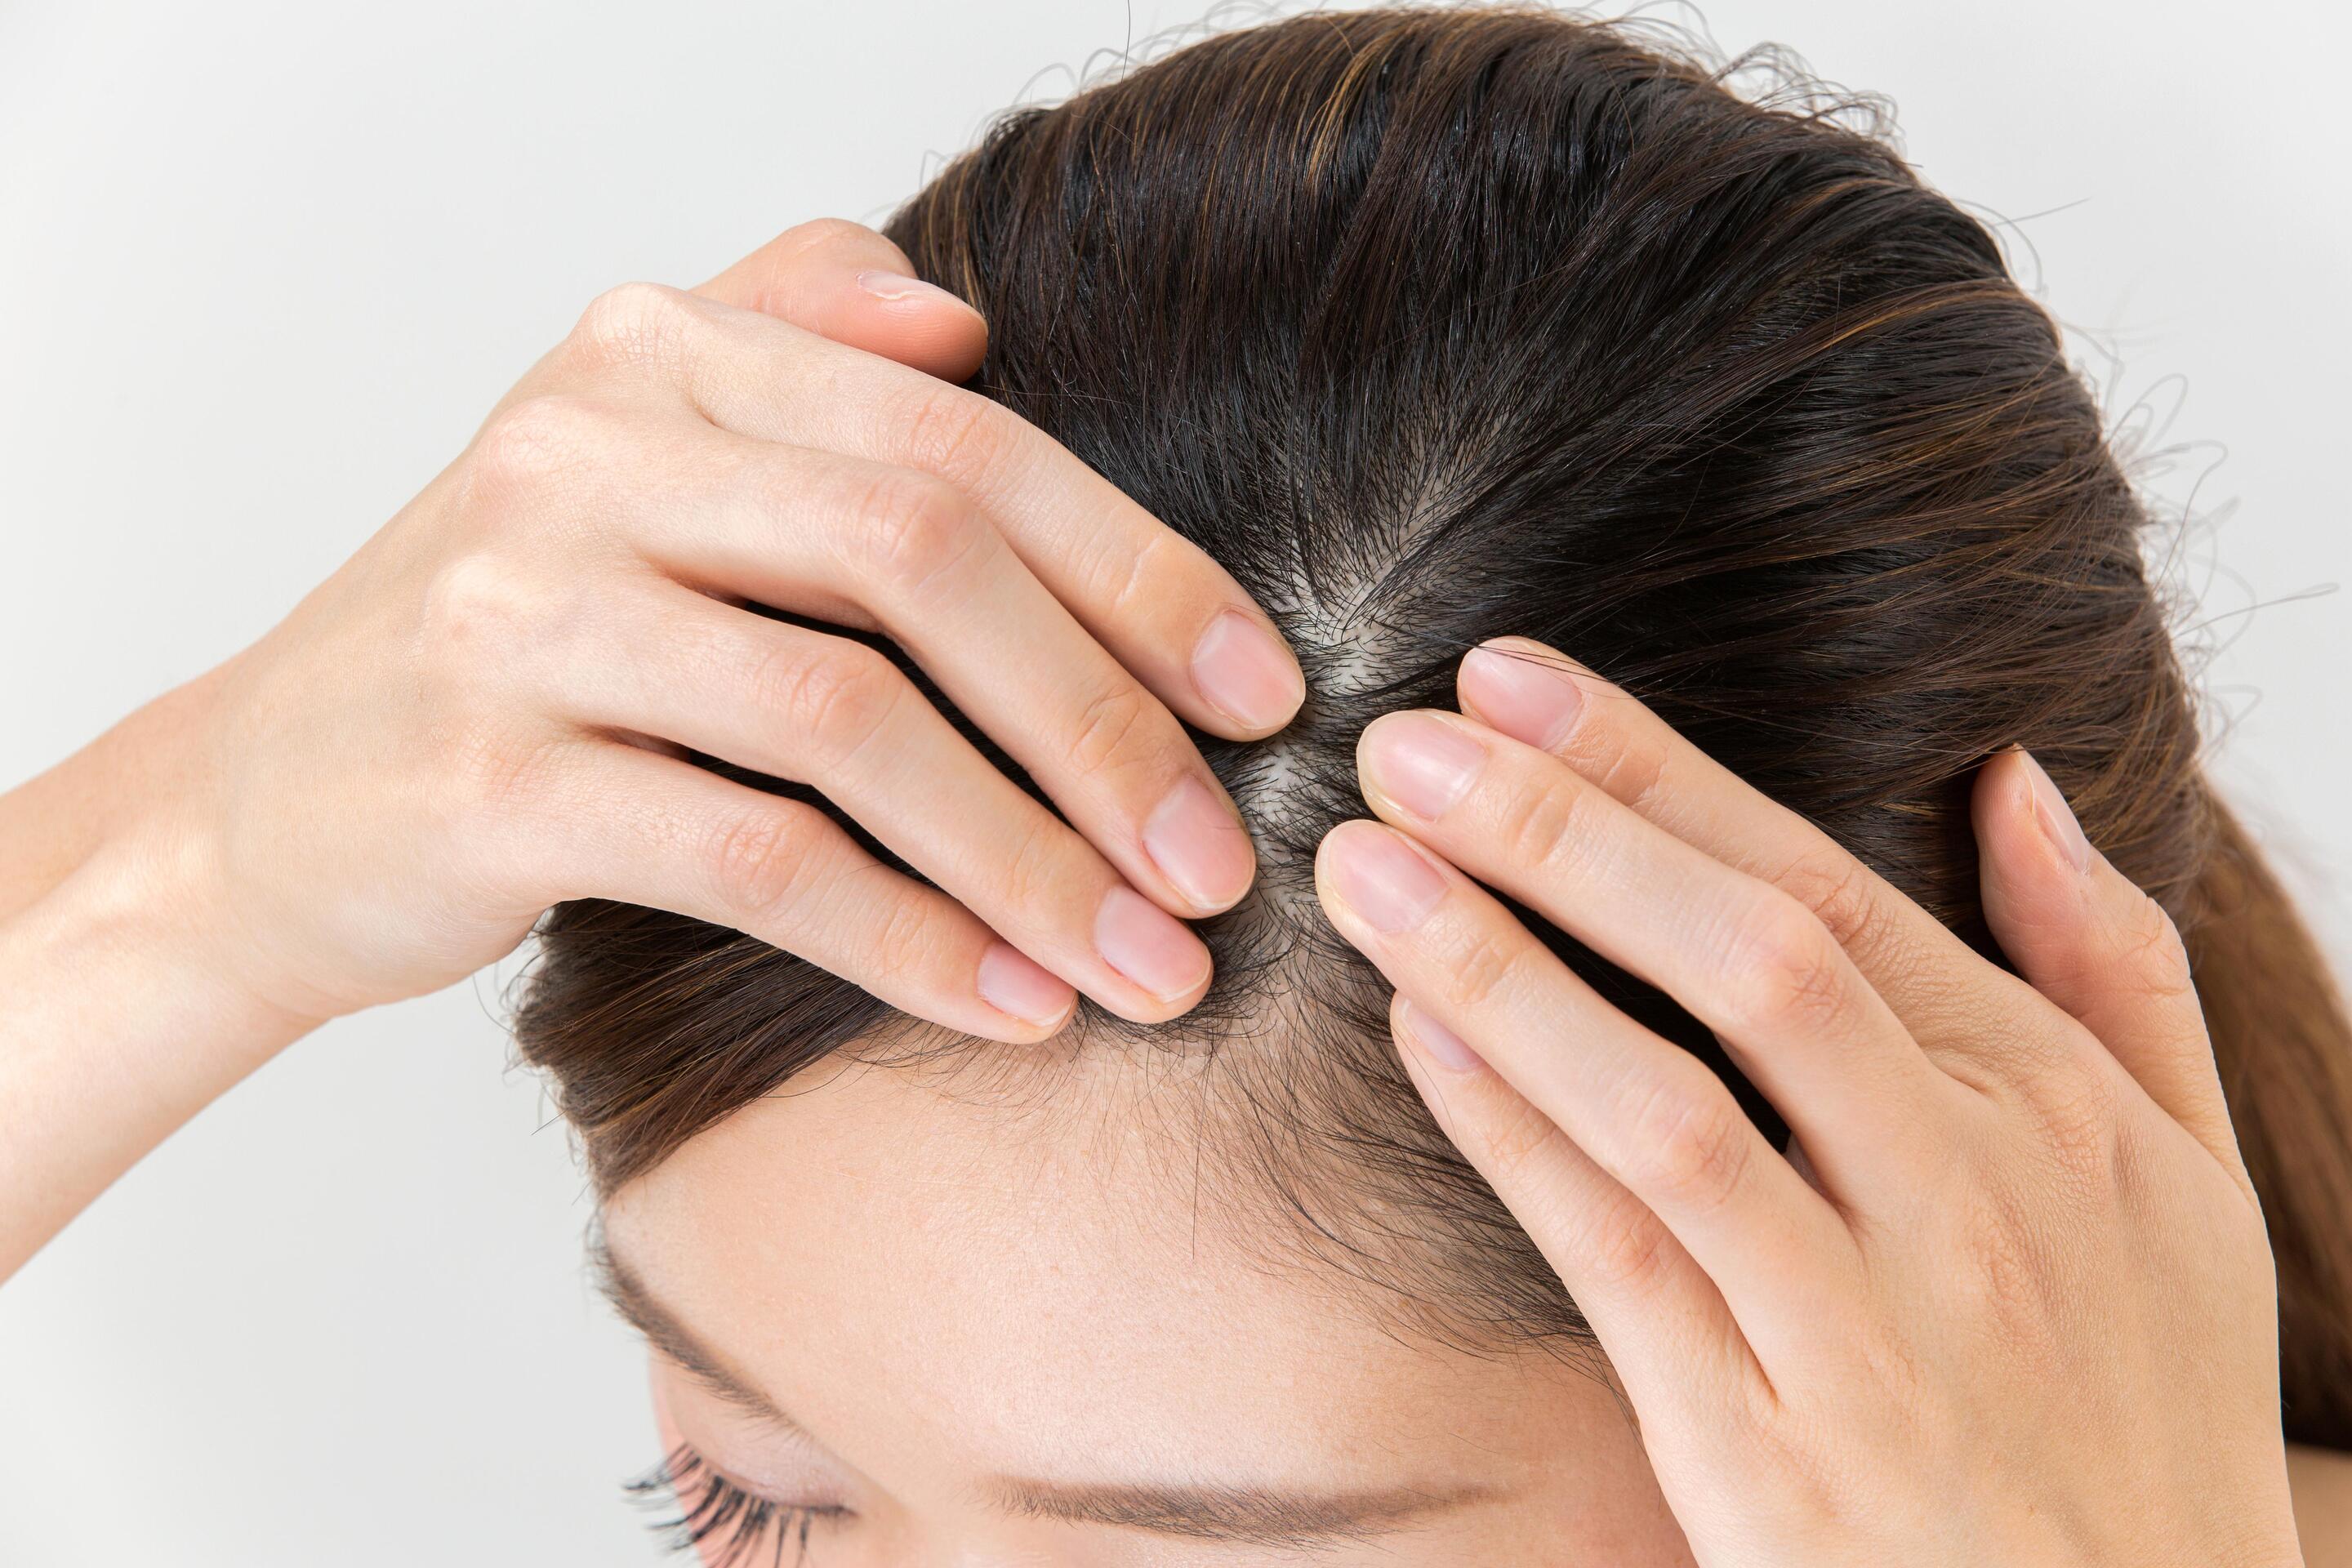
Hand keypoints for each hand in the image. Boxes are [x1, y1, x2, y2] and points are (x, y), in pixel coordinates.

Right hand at [166, 220, 1301, 1035]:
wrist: (264, 802)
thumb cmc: (504, 639)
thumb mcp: (624, 450)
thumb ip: (785, 338)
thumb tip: (966, 323)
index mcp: (657, 358)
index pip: (960, 445)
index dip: (1137, 571)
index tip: (1261, 692)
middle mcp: (583, 453)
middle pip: (925, 562)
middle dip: (1104, 722)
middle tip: (1219, 859)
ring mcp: (523, 612)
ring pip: (851, 721)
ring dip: (1032, 857)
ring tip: (1147, 961)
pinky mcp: (487, 780)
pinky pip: (755, 858)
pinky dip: (911, 940)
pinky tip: (1011, 1004)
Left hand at [1314, 636, 2301, 1565]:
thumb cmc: (2150, 1404)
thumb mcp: (2189, 1177)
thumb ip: (2111, 967)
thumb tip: (2021, 782)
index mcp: (2053, 1109)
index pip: (1833, 890)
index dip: (1658, 774)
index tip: (1517, 684)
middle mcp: (1966, 1201)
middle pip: (1747, 967)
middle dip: (1564, 834)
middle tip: (1405, 740)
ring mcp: (1862, 1333)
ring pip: (1662, 1109)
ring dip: (1500, 969)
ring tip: (1365, 864)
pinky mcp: (1762, 1452)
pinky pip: (1614, 1263)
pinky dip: (1509, 1137)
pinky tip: (1415, 1034)